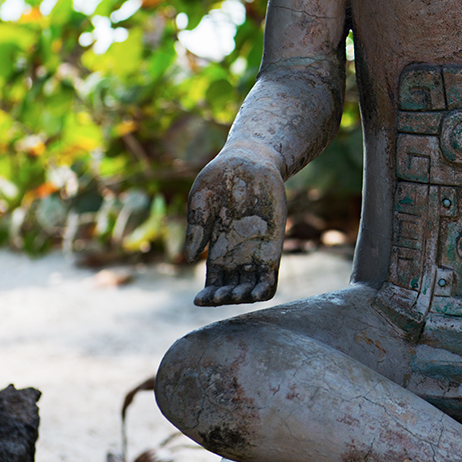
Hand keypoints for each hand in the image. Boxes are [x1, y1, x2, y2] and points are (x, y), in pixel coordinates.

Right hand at [187, 145, 285, 305]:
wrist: (248, 160)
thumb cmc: (219, 178)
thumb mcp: (200, 200)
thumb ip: (195, 226)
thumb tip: (188, 256)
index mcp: (217, 247)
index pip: (213, 281)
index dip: (207, 295)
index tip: (199, 300)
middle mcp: (236, 254)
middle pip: (232, 289)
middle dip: (225, 299)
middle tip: (222, 295)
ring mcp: (256, 250)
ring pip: (251, 287)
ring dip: (245, 298)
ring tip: (238, 295)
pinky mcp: (274, 244)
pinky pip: (271, 275)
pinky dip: (265, 288)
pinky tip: (259, 292)